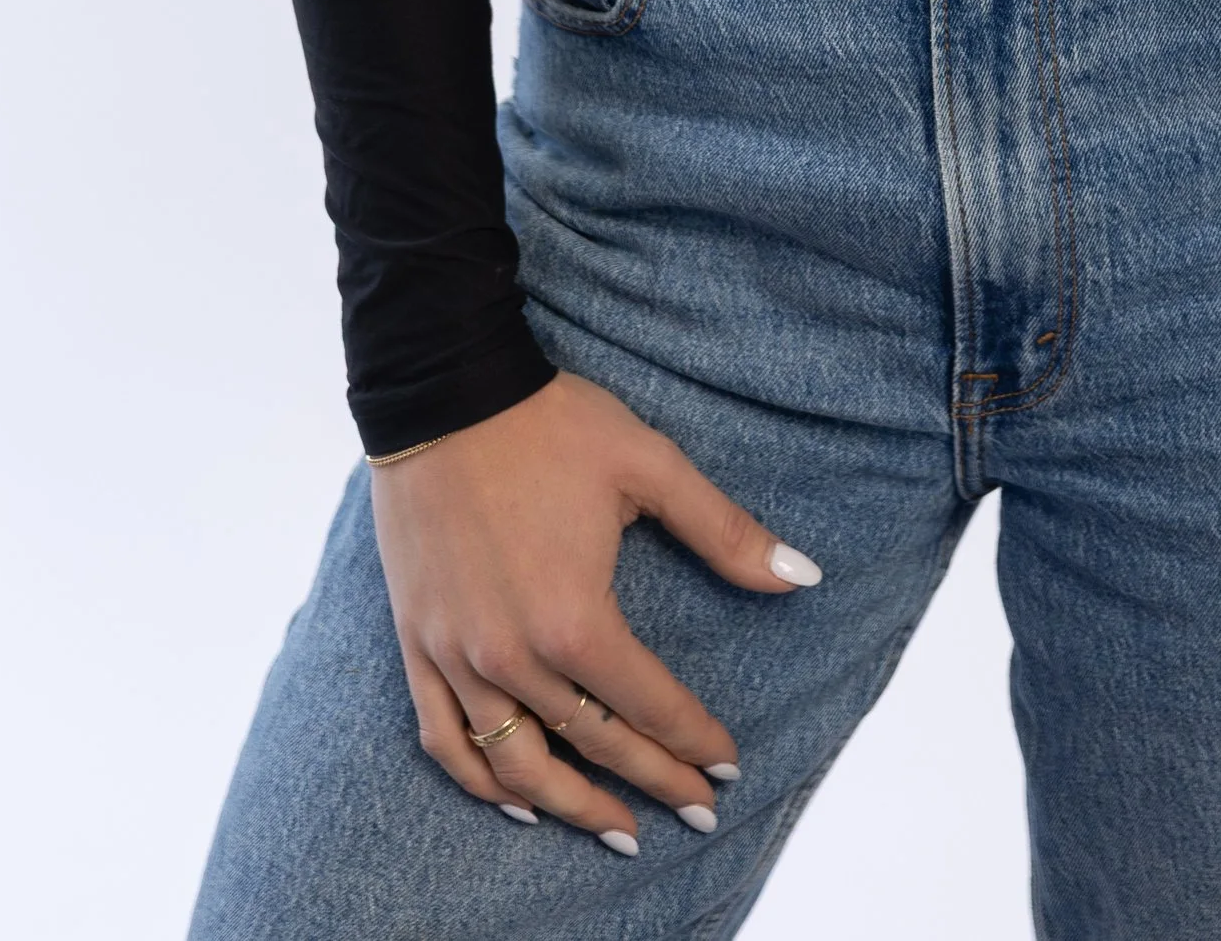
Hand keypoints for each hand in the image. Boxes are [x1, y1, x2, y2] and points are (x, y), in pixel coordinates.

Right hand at [369, 368, 820, 848]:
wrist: (444, 390)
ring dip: (571, 805)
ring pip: (518, 763)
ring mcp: (457, 656)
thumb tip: (804, 577)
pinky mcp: (417, 644)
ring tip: (617, 829)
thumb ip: (725, 531)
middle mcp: (513, 656)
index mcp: (575, 620)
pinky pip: (444, 739)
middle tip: (698, 812)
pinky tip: (515, 799)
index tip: (728, 767)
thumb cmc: (551, 425)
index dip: (694, 741)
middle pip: (594, 743)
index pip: (650, 705)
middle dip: (654, 782)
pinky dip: (481, 780)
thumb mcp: (651, 466)